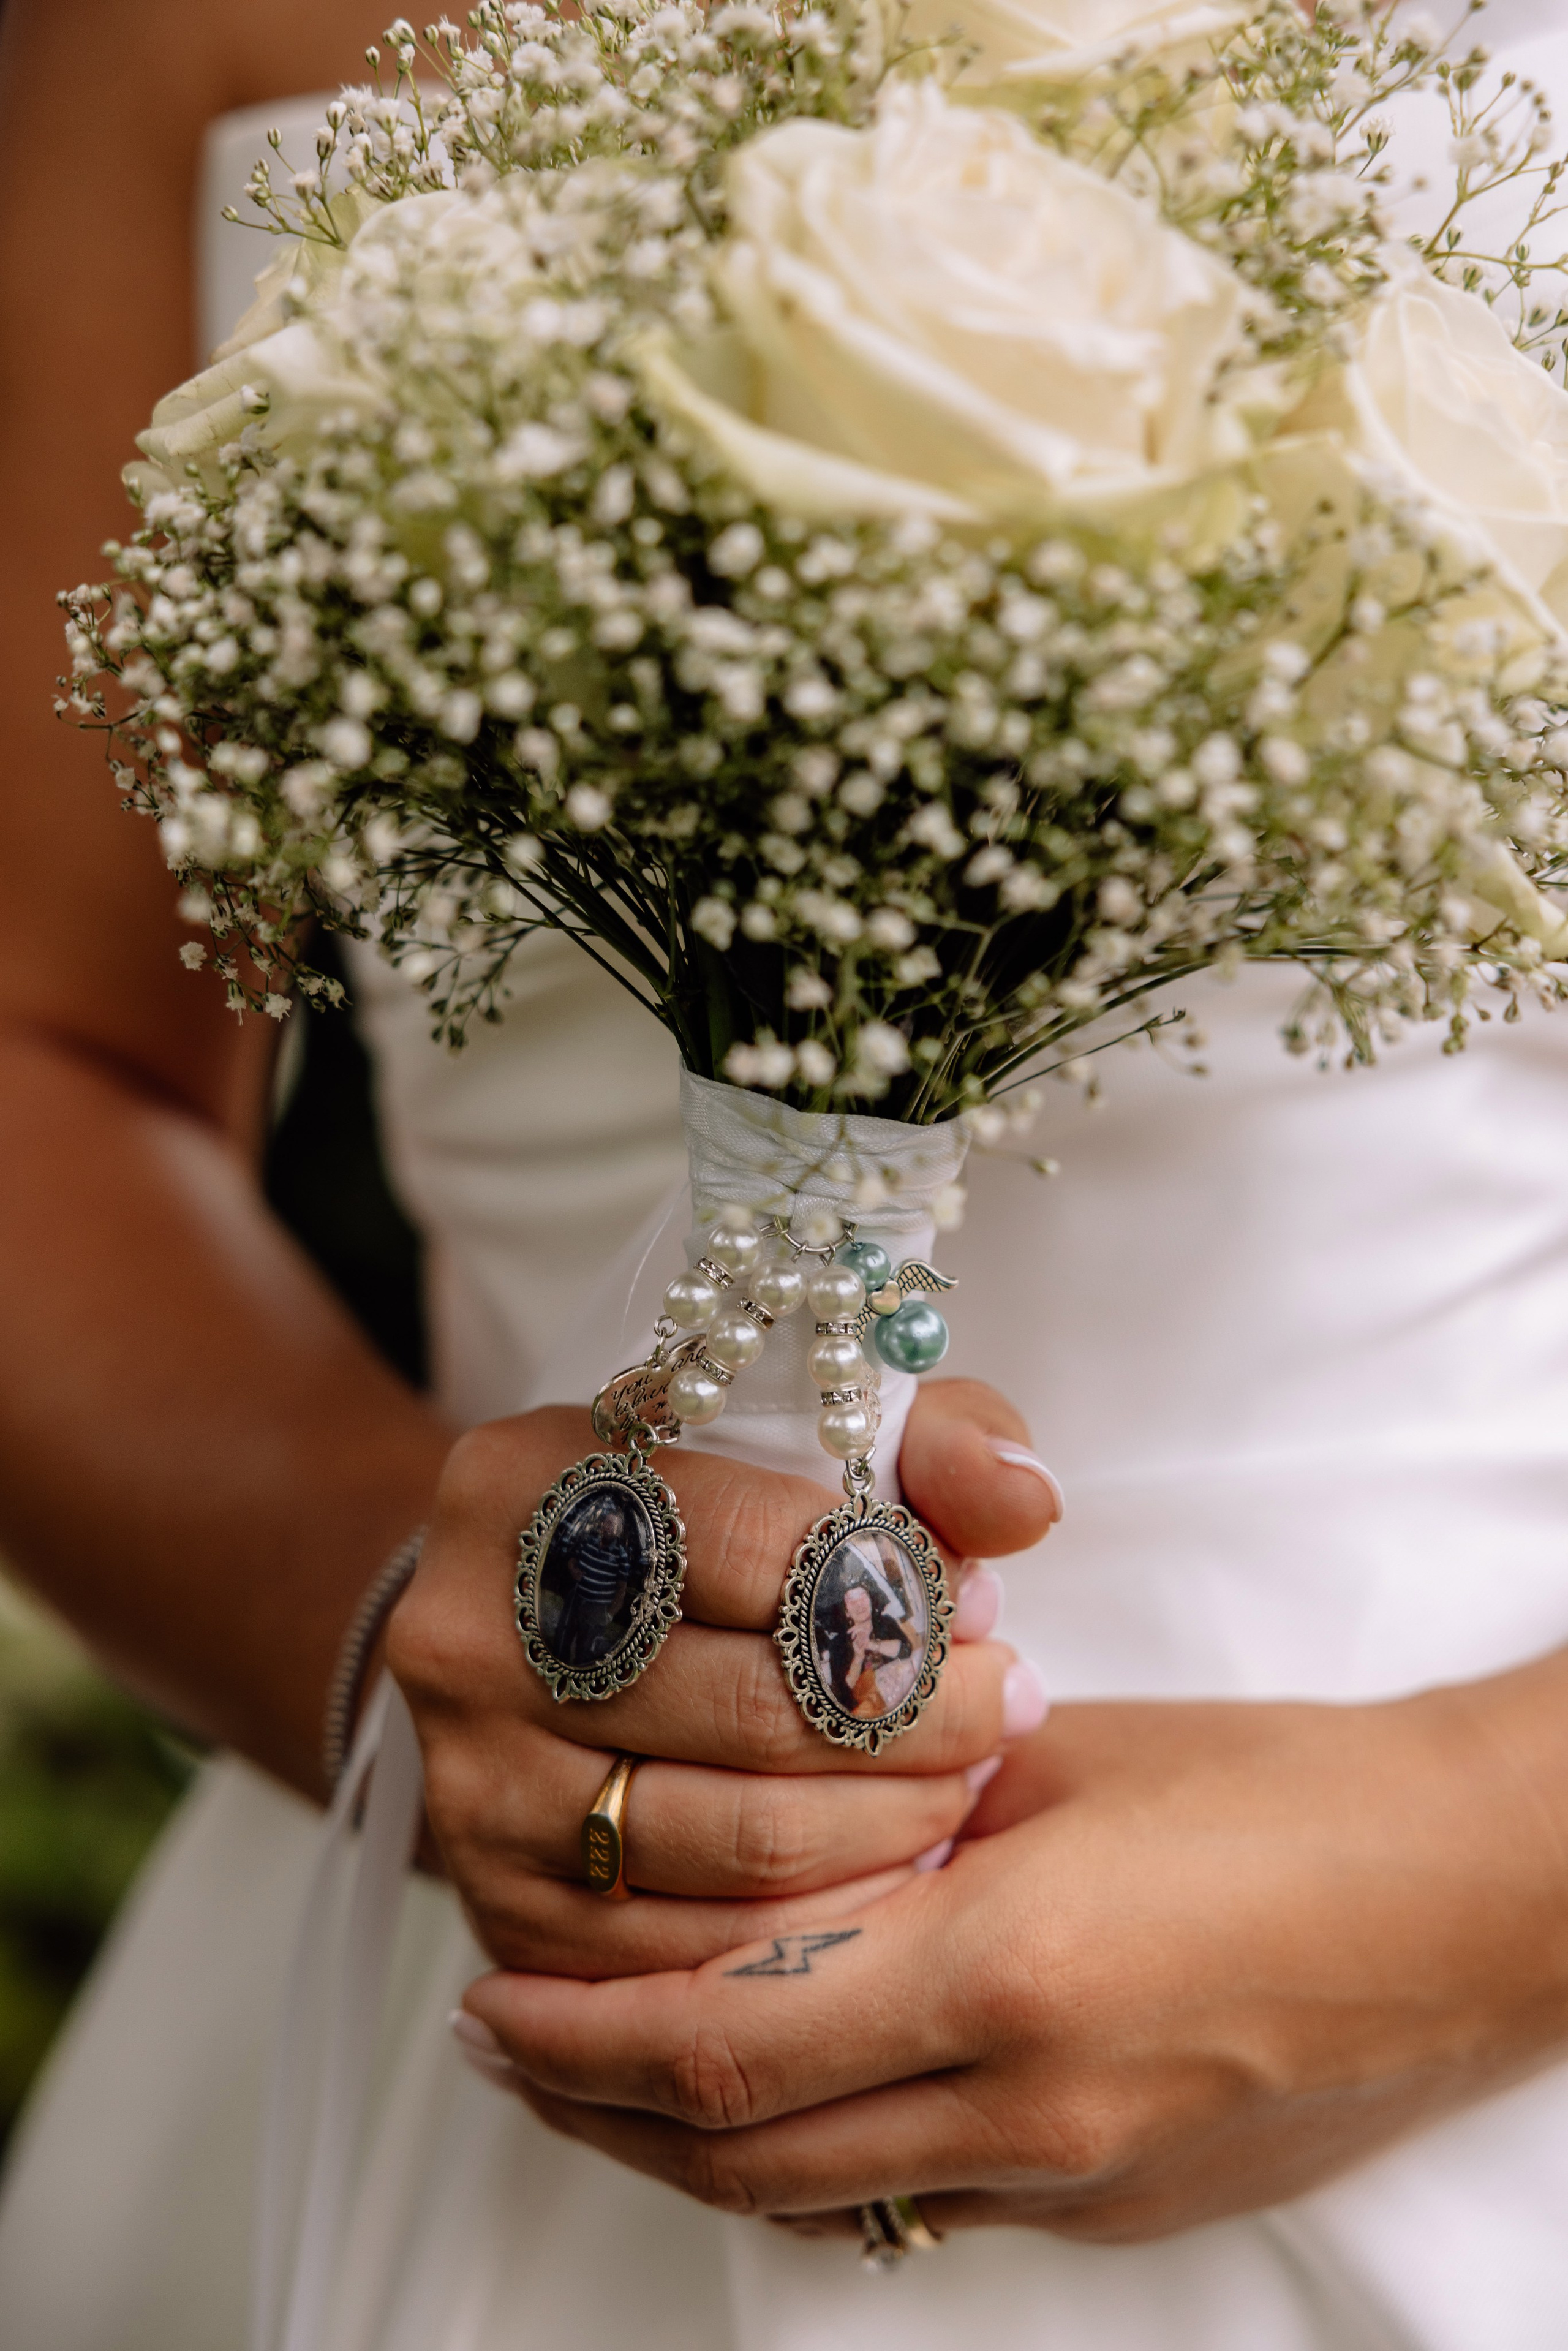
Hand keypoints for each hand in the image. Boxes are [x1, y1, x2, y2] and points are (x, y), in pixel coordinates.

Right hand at [387, 1379, 1056, 1981]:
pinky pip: (700, 1954)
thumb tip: (1021, 1503)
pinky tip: (892, 1872)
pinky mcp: (502, 1910)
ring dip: (892, 1825)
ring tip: (961, 1783)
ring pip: (738, 1841)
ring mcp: (474, 1785)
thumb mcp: (813, 1438)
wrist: (545, 1633)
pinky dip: (821, 1924)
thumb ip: (933, 1442)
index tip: (979, 1609)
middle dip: (916, 1719)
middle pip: (749, 1706)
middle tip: (1005, 1708)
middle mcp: (468, 1635)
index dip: (889, 1583)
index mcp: (523, 1482)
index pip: (744, 1542)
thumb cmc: (711, 1524)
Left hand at [457, 1665, 1567, 2238]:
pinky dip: (810, 2151)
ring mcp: (1071, 2179)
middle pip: (740, 2151)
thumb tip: (791, 1839)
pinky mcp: (1110, 2204)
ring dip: (684, 2142)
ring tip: (597, 2073)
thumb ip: (911, 1815)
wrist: (1465, 1899)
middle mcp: (1023, 2109)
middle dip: (594, 2105)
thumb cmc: (1280, 1792)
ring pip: (813, 2194)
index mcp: (1002, 1973)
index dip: (583, 2036)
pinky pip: (912, 2195)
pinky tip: (776, 2085)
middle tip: (501, 2044)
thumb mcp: (1067, 1764)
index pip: (726, 2040)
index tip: (491, 1998)